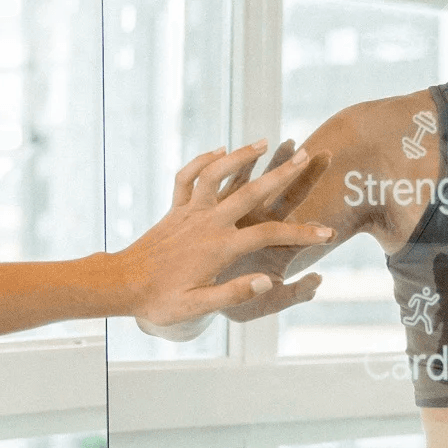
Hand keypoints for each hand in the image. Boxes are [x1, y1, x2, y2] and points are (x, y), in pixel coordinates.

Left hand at [117, 141, 335, 331]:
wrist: (119, 283)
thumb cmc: (159, 301)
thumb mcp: (197, 306)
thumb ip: (233, 293)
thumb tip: (267, 282)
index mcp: (219, 247)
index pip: (270, 234)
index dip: (302, 233)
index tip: (328, 233)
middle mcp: (208, 222)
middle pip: (252, 190)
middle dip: (284, 173)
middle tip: (309, 154)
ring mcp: (190, 211)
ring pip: (219, 173)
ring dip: (243, 155)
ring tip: (266, 141)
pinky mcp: (175, 208)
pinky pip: (188, 177)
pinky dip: (203, 161)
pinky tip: (219, 152)